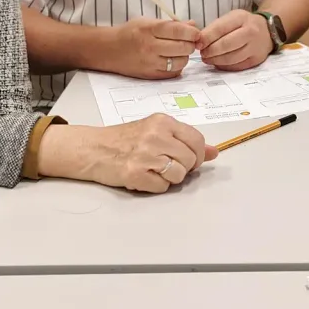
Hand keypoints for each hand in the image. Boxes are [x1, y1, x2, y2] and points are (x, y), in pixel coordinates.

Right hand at [84, 114, 218, 192]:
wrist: (94, 149)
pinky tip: (144, 176)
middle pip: (190, 160)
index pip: (196, 140)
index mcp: (162, 122)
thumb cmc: (124, 140)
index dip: (197, 155)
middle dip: (183, 168)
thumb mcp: (156, 131)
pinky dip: (156, 186)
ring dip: (170, 178)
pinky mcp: (135, 173)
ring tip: (154, 170)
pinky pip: (162, 187)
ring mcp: (145, 154)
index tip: (189, 159)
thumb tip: (214, 152)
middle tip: (166, 165)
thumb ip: (184, 140)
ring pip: (179, 175)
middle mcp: (155, 135)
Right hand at [110, 17, 199, 78]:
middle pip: (182, 47)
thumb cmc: (130, 32)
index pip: (178, 30)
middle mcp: (149, 46)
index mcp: (149, 29)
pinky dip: (177, 67)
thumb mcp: (148, 22)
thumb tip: (192, 25)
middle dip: (191, 44)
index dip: (192, 32)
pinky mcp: (150, 75)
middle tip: (189, 42)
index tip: (196, 33)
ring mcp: (150, 62)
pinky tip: (172, 60)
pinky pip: (173, 73)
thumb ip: (171, 24)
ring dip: (185, 56)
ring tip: (179, 51)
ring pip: (180, 62)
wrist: (109, 49)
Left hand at [198, 9, 273, 70]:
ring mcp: (255, 47)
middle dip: (210, 51)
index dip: (207, 38)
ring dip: (215, 60)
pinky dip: (224, 66)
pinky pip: (237, 66)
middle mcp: (250, 32)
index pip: (220, 28)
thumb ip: (216, 28)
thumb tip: (199, 42)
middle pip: (226, 45)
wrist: (268, 30)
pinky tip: (218, 63)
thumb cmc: (244, 24)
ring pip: (231, 58)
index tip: (197, 44)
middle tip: (202, 53)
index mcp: (241, 18)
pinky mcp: (256, 60)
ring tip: (207, 59)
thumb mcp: (231, 18)